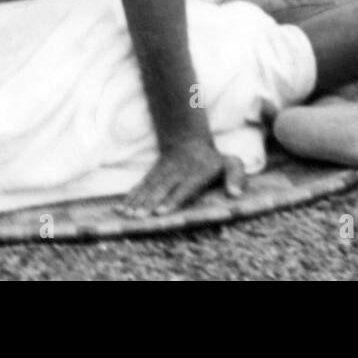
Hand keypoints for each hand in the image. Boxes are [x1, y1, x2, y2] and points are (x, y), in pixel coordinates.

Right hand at [120, 138, 244, 217]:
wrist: (189, 140)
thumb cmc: (214, 160)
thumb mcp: (231, 164)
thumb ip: (236, 176)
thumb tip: (236, 195)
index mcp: (199, 172)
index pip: (186, 187)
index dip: (173, 199)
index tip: (162, 211)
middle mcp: (179, 172)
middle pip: (163, 188)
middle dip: (150, 203)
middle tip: (140, 217)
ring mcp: (164, 172)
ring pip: (149, 187)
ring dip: (137, 201)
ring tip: (127, 215)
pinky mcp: (153, 173)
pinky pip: (141, 185)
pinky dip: (131, 196)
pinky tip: (121, 208)